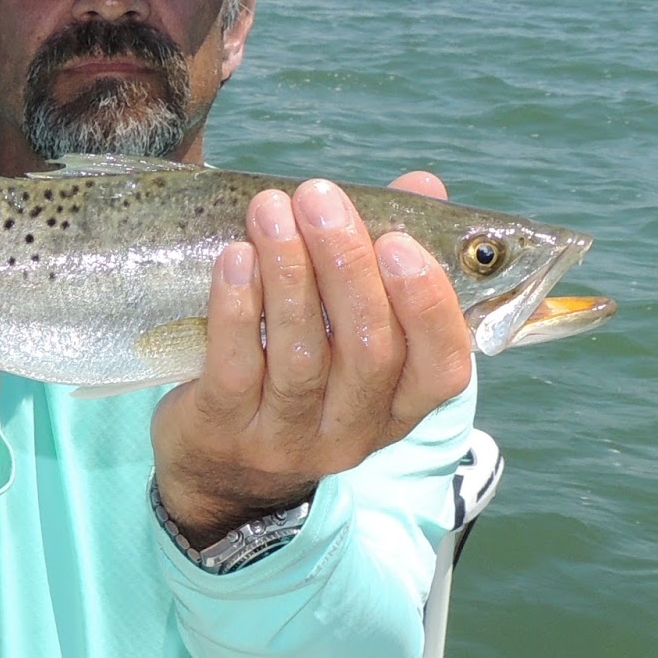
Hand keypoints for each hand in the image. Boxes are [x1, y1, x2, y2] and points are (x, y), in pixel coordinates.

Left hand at [150, 172, 472, 546]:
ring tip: (272, 212)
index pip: (441, 368)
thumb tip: (424, 185)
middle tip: (319, 198)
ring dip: (288, 272)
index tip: (399, 239)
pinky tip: (235, 258)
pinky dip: (237, 307)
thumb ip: (385, 258)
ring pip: (301, 355)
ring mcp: (287, 438)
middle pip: (368, 351)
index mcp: (399, 407)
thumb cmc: (293, 378)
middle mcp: (352, 431)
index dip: (428, 304)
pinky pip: (236, 367)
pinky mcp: (225, 431)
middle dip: (346, 264)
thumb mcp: (347, 333)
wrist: (216, 472)